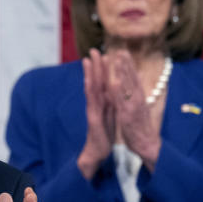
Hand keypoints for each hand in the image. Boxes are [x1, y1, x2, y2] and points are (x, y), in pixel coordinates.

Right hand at [77, 48, 115, 178]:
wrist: (98, 151)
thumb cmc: (104, 133)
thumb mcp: (110, 114)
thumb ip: (112, 101)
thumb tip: (114, 88)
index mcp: (102, 102)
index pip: (102, 82)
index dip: (102, 68)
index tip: (103, 54)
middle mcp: (95, 104)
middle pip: (95, 81)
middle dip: (94, 65)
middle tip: (93, 50)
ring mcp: (93, 110)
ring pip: (91, 89)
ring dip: (90, 74)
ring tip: (88, 61)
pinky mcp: (93, 119)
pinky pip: (94, 103)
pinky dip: (93, 92)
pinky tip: (93, 82)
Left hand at [106, 50, 161, 168]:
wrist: (147, 143)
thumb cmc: (141, 125)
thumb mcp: (140, 105)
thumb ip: (138, 90)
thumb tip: (140, 74)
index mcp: (138, 97)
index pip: (133, 78)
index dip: (128, 65)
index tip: (123, 52)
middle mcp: (137, 99)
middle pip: (132, 78)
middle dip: (126, 64)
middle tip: (121, 50)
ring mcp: (133, 107)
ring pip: (128, 87)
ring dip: (123, 73)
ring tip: (118, 60)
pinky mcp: (128, 116)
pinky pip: (123, 102)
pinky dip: (119, 92)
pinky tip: (115, 83)